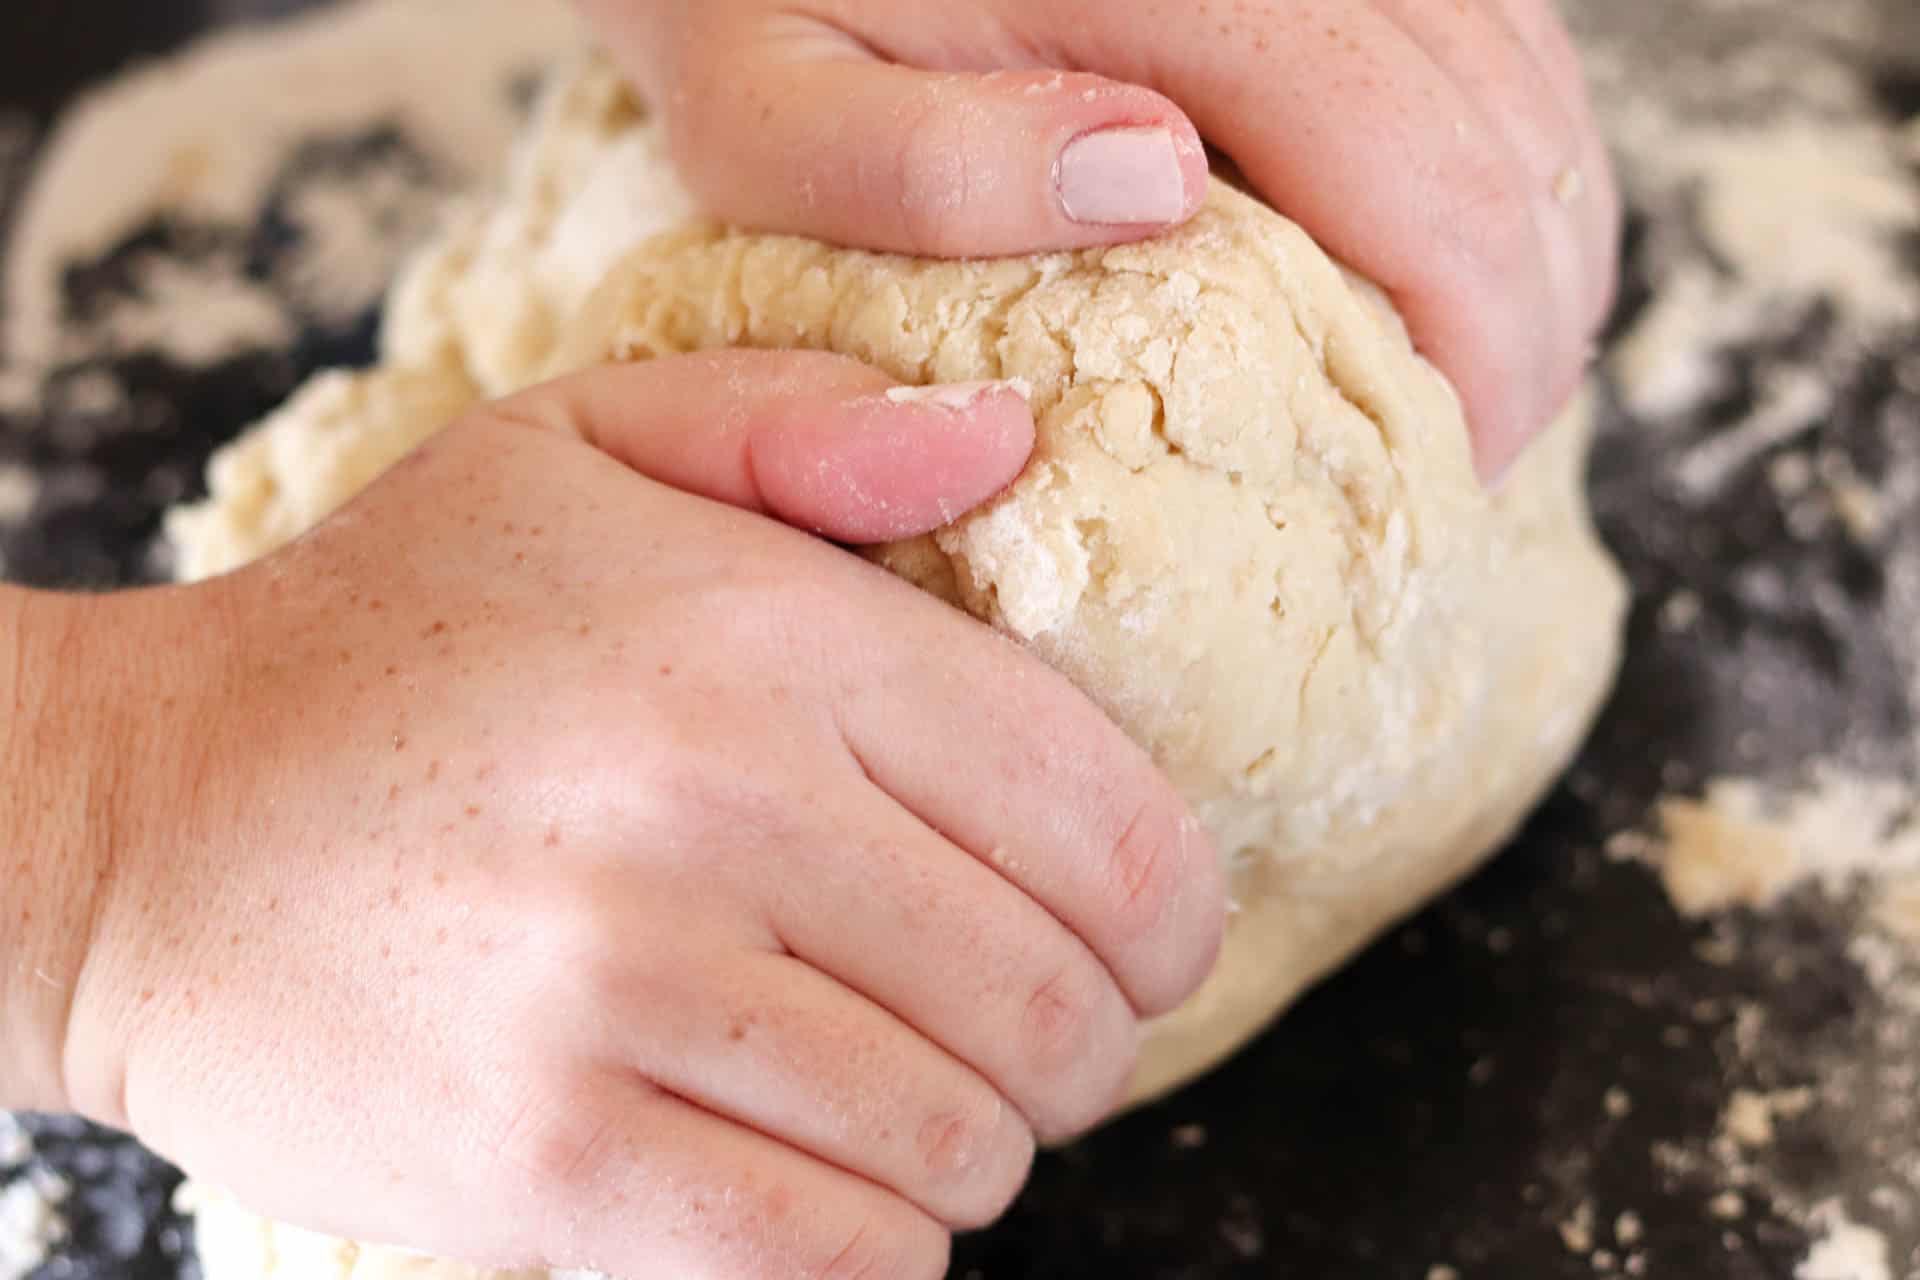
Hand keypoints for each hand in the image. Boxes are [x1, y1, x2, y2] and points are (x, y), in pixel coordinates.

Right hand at [52, 353, 1223, 1277]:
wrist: (135, 829)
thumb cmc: (390, 633)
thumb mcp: (578, 450)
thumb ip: (806, 428)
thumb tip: (1008, 440)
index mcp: (765, 640)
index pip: (1104, 820)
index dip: (1177, 918)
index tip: (1154, 949)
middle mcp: (714, 812)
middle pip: (1053, 1004)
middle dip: (1084, 1045)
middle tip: (1023, 1032)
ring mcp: (624, 998)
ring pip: (960, 1145)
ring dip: (974, 1143)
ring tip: (903, 1091)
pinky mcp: (546, 1166)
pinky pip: (836, 1259)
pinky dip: (875, 1238)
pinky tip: (820, 1172)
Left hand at [578, 0, 1619, 475]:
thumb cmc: (758, 0)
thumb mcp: (771, 105)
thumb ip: (927, 162)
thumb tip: (1155, 186)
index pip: (1418, 173)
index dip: (1474, 348)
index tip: (1447, 475)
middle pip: (1506, 136)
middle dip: (1526, 325)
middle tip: (1468, 459)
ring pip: (1530, 84)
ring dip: (1539, 243)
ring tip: (1477, 375)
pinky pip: (1496, 34)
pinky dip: (1509, 156)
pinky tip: (1461, 248)